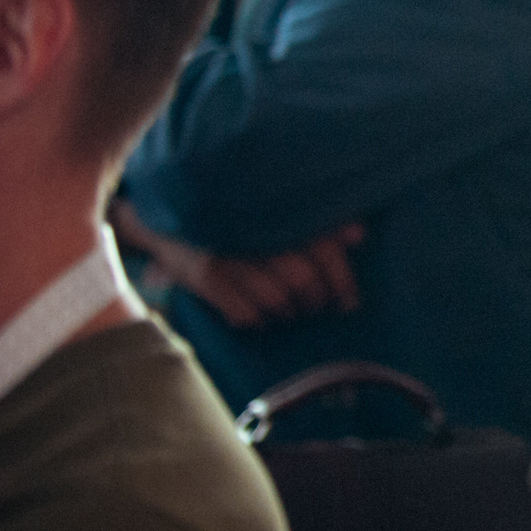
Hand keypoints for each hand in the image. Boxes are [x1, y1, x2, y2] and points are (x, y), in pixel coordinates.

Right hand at [114, 203, 364, 329]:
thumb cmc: (241, 216)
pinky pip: (245, 314)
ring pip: (277, 301)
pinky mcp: (206, 274)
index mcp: (283, 214)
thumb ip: (322, 222)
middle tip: (317, 306)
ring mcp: (230, 254)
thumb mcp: (281, 211)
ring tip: (289, 309)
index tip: (349, 303)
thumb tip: (359, 236)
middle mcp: (258, 233)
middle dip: (315, 301)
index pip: (327, 252)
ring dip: (288, 312)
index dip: (343, 282)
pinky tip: (259, 315)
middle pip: (304, 281)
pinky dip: (257, 320)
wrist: (171, 211)